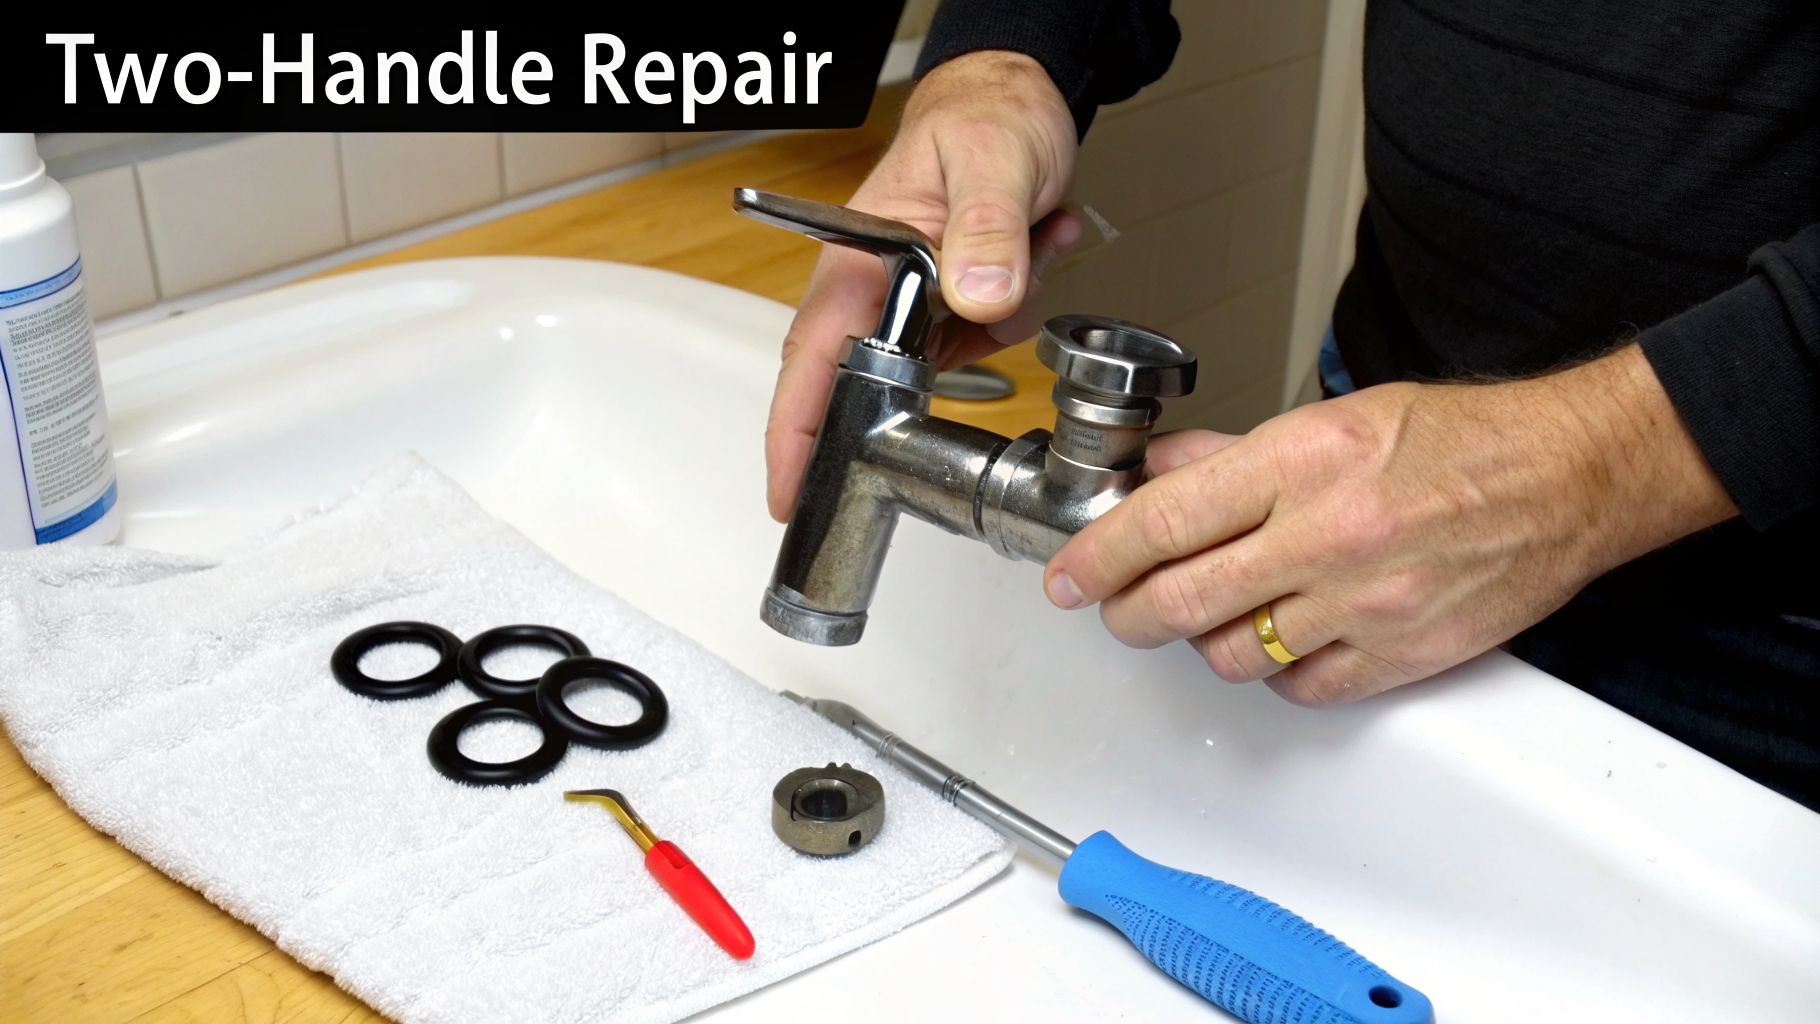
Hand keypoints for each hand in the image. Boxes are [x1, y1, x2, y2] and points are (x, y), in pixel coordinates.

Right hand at [763, 50, 1081, 520]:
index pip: (813, 358)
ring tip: (1029, 239)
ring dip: (1000, 323)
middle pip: (880, 379)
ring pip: (950, 364)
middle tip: (966, 374)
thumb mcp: (993, 163)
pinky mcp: (957, 302)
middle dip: (934, 379)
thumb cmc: (985, 115)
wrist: (1018, 96)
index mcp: (859, 257)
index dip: (796, 432)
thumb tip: (978, 297)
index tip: (790, 492)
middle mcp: (880, 286)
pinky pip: (986, 338)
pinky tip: (1036, 244)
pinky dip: (1021, 304)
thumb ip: (985, 231)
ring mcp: (919, 298)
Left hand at [1042, 346, 1736, 704]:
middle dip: (1128, 612)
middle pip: (1181, 601)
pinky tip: (1283, 639)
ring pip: (1233, 654)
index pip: (1164, 521)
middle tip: (1117, 608)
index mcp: (1304, 462)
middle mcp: (1329, 535)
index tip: (1067, 576)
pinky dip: (1278, 672)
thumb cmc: (1457, 437)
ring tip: (1214, 614)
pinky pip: (1303, 688)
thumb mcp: (1331, 418)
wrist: (1567, 475)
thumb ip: (1234, 457)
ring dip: (1205, 641)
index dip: (1097, 557)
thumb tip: (1157, 475)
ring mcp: (1367, 602)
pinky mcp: (1403, 654)